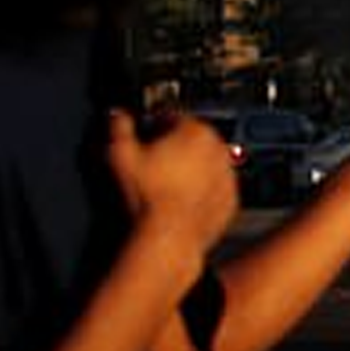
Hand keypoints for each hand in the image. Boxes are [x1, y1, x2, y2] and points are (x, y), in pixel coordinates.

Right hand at [107, 108, 237, 251]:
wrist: (170, 235)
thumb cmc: (148, 197)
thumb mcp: (121, 155)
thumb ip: (119, 128)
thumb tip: (118, 115)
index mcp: (195, 131)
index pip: (173, 117)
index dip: (155, 126)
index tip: (145, 137)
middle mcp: (219, 150)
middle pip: (193, 139)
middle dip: (174, 147)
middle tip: (153, 163)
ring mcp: (228, 175)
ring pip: (207, 163)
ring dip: (190, 167)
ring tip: (165, 183)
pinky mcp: (231, 199)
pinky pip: (215, 188)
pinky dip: (202, 190)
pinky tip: (180, 199)